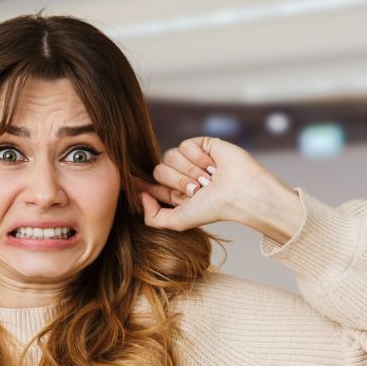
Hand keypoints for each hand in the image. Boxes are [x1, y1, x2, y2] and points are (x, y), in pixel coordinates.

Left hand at [131, 136, 295, 234]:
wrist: (239, 192)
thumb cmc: (213, 209)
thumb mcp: (178, 221)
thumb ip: (153, 217)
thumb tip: (140, 196)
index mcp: (174, 193)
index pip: (150, 185)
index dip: (139, 184)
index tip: (128, 182)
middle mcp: (181, 175)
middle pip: (159, 170)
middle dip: (177, 181)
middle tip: (198, 190)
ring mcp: (191, 159)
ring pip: (169, 156)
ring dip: (190, 170)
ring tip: (208, 179)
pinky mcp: (201, 144)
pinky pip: (185, 145)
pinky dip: (198, 158)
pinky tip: (213, 165)